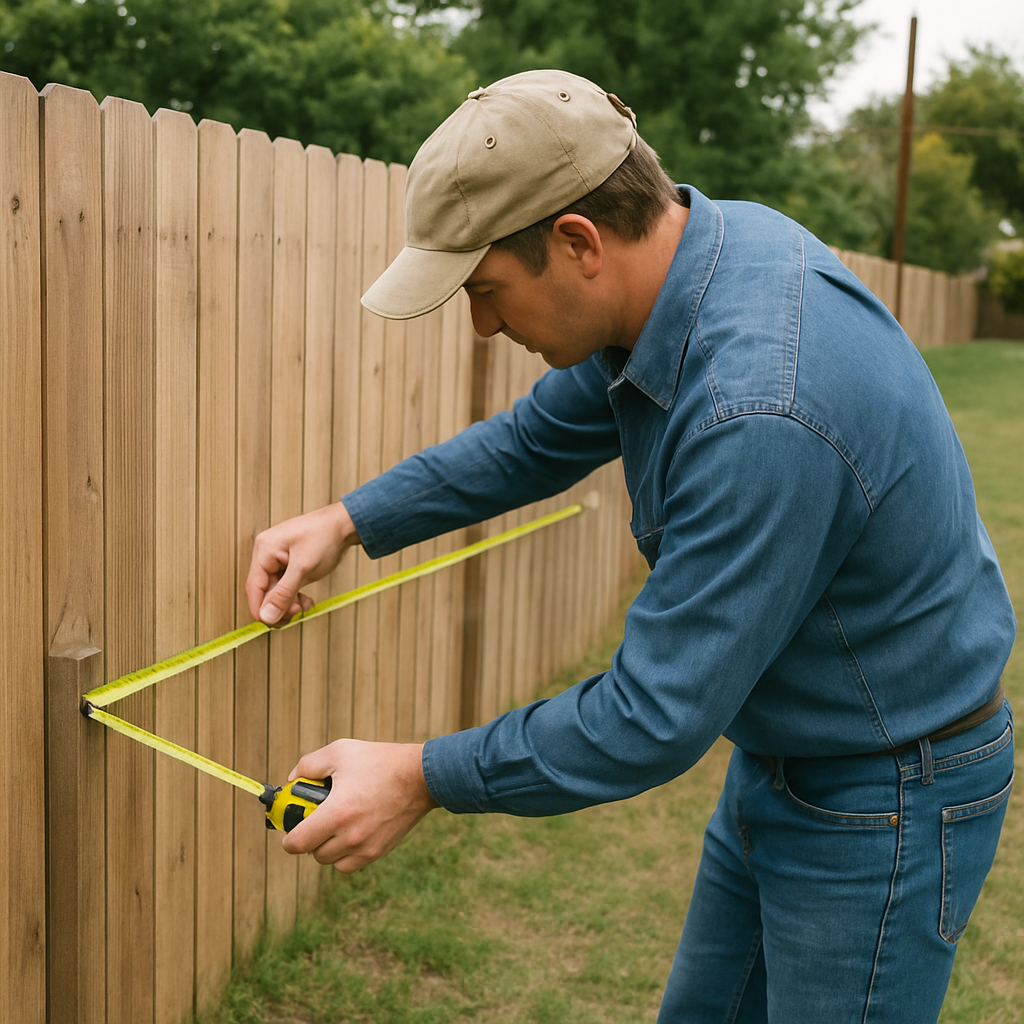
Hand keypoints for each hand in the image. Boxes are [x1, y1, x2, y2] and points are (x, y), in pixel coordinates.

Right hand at [246, 502, 359, 624]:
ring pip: (275, 592)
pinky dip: (294, 597)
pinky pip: (285, 588)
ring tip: (305, 605)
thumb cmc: (325, 538)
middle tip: (298, 611)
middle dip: (280, 606)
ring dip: (289, 603)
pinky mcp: (288, 565)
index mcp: (264, 551)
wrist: (345, 524)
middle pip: (264, 592)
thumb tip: (266, 617)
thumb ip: (284, 593)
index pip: (253, 588)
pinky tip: (306, 600)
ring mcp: (277, 560)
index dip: (261, 609)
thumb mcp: (304, 567)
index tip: (276, 623)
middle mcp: (266, 555)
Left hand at [280, 739, 438, 872]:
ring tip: (335, 825)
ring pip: (332, 861)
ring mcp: (366, 847)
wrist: (421, 776)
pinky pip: (351, 864)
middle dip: (310, 837)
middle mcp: (350, 837)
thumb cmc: (380, 761)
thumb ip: (308, 764)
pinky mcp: (379, 851)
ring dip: (328, 847)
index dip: (288, 838)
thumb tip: (292, 780)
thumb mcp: (340, 752)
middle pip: (314, 854)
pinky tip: (351, 832)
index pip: (297, 844)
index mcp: (336, 814)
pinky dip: (345, 854)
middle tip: (316, 819)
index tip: (290, 826)